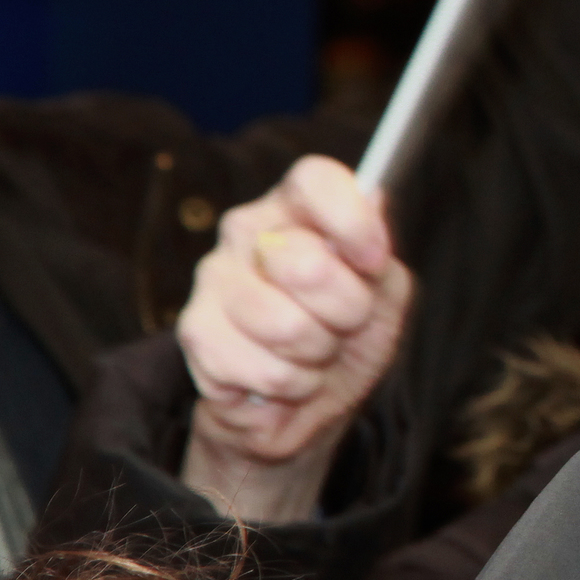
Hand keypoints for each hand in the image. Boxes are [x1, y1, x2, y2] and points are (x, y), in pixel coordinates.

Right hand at [179, 157, 413, 523]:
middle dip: (346, 312)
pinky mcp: (195, 332)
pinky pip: (265, 370)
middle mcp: (247, 231)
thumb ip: (379, 250)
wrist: (307, 399)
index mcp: (297, 207)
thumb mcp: (384, 292)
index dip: (352, 222)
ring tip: (312, 350)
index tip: (374, 262)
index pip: (315, 179)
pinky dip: (292, 386)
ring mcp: (214, 277)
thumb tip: (374, 196)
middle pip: (309, 266)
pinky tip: (283, 375)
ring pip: (287, 327)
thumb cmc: (346, 334)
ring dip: (317, 355)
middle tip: (344, 322)